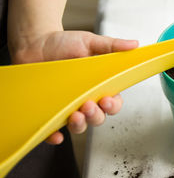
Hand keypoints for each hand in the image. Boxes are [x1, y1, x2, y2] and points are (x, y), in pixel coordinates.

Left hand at [10, 30, 138, 144]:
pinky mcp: (49, 112)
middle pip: (98, 117)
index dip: (113, 105)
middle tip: (89, 105)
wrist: (36, 43)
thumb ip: (112, 45)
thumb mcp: (90, 42)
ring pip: (79, 126)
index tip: (107, 100)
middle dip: (96, 115)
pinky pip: (53, 131)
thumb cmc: (64, 43)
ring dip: (80, 125)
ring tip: (75, 115)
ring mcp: (68, 106)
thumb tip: (134, 45)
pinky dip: (54, 136)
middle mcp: (85, 98)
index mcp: (99, 85)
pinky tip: (56, 133)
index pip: (113, 102)